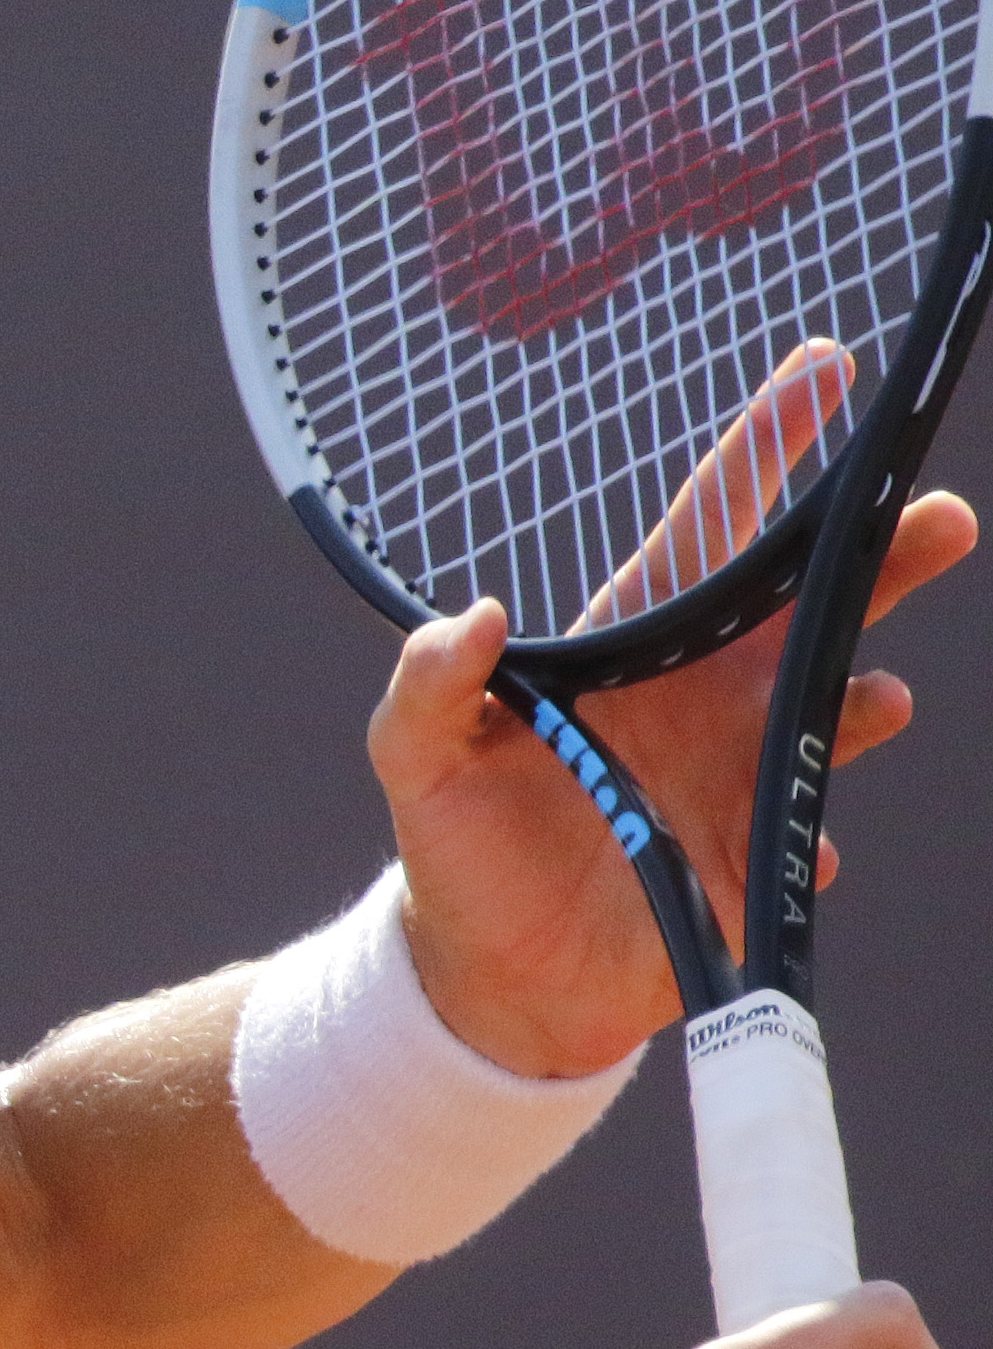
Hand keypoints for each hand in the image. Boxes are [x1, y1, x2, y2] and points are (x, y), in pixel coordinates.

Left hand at [364, 338, 977, 1076]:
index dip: (764, 448)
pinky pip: (804, 837)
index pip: (705, 528)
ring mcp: (736, 773)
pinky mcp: (751, 860)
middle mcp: (699, 695)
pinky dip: (808, 842)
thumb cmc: (454, 848)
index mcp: (624, 650)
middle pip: (805, 603)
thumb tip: (471, 615)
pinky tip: (801, 849)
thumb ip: (426, 685)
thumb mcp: (414, 761)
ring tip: (882, 695)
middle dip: (874, 554)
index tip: (827, 370)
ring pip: (833, 707)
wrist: (490, 979)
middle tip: (934, 515)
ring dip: (868, 693)